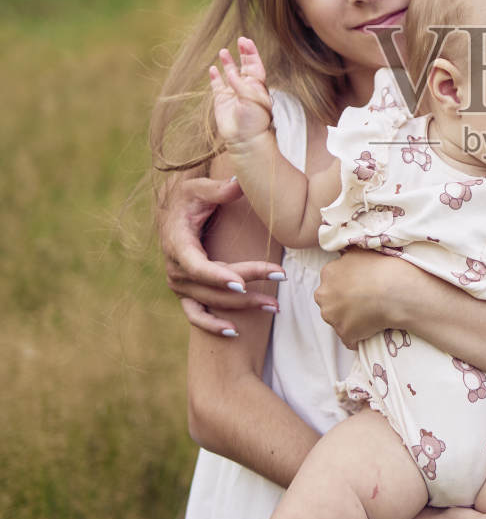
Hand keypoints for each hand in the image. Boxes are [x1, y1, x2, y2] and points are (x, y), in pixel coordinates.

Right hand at [161, 174, 284, 335]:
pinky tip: (235, 333)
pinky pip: (196, 315)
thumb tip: (238, 185)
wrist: (172, 212)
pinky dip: (213, 325)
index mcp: (177, 244)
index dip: (218, 276)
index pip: (197, 266)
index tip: (242, 283)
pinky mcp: (187, 293)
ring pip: (212, 301)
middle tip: (280, 278)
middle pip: (213, 285)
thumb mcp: (199, 188)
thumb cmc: (188, 198)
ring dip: (243, 307)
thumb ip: (218, 189)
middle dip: (247, 286)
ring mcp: (180, 285)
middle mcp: (176, 269)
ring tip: (275, 306)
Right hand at [209, 37, 272, 149]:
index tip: (246, 41)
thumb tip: (230, 73)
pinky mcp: (222, 101)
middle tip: (240, 40)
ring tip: (223, 51)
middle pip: (244, 66)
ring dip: (227, 63)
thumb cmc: (254, 121)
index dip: (251, 53)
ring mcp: (233, 94)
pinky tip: (213, 68)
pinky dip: (215, 77)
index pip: (255, 65)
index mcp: (258, 86)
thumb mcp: (252, 100)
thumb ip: (241, 84)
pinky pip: (217, 86)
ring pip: (230, 74)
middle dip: (243, 53)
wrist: (245, 140)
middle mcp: (246, 88)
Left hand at [314, 250, 413, 347]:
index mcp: (328, 272)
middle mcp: (324, 294)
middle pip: (330, 302)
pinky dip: (358, 337)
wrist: (397, 292)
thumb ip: (348, 256)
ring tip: (370, 316)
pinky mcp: (344, 333)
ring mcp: (332, 316)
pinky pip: (349, 338)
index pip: (331, 282)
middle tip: (363, 302)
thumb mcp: (362, 250)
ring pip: (337, 320)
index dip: (346, 286)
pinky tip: (372, 330)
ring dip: (350, 320)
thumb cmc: (384, 269)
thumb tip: (346, 258)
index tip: (359, 288)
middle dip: (342, 304)